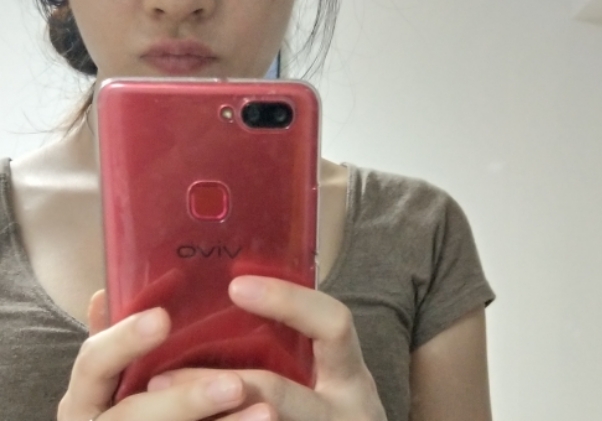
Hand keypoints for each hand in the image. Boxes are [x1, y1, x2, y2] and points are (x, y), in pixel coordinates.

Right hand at [57, 293, 248, 419]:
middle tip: (235, 384)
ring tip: (267, 412)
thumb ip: (115, 344)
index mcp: (83, 398)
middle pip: (133, 417)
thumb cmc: (128, 411)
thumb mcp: (112, 378)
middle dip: (185, 402)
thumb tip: (105, 293)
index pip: (93, 362)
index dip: (124, 341)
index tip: (163, 318)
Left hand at [147, 276, 386, 420]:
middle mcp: (346, 414)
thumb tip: (219, 292)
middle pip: (278, 394)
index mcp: (351, 377)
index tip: (237, 286)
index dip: (288, 302)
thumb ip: (292, 345)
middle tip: (160, 376)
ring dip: (203, 417)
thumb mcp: (325, 380)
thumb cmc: (322, 414)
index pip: (333, 323)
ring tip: (157, 401)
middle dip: (214, 384)